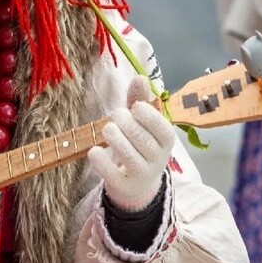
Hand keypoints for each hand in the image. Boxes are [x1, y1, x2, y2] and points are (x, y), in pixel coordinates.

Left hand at [87, 75, 173, 211]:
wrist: (137, 184)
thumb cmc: (139, 145)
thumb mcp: (143, 124)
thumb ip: (140, 101)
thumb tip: (141, 77)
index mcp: (167, 141)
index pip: (163, 128)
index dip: (147, 115)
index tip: (134, 108)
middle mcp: (158, 160)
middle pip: (142, 139)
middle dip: (124, 122)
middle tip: (115, 117)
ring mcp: (141, 175)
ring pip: (127, 154)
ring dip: (113, 137)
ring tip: (107, 130)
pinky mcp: (123, 185)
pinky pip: (110, 172)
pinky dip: (99, 158)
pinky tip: (94, 150)